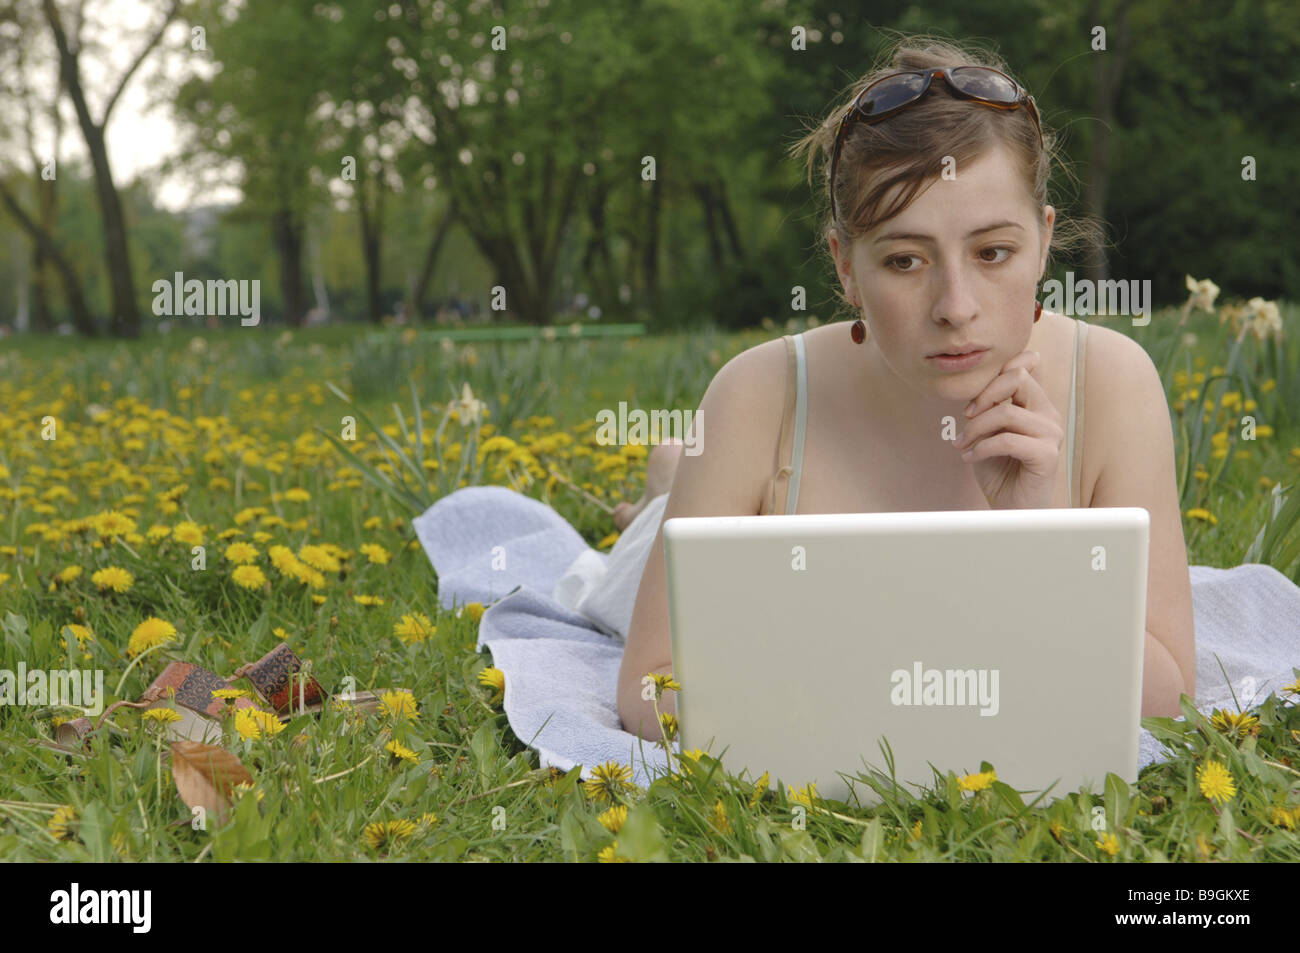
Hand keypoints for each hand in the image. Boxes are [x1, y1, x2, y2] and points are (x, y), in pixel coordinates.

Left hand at [952, 349, 1063, 509]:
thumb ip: (987, 406)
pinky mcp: (1047, 455)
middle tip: (965, 418)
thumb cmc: (999, 469)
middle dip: (983, 396)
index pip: (1020, 368)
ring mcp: (1051, 434)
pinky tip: (970, 458)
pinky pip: (1008, 440)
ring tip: (963, 445)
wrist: (1012, 508)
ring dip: (975, 428)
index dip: (991, 378)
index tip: (970, 407)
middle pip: (1017, 379)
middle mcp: (1048, 415)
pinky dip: (982, 448)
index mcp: (1037, 405)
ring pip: (1007, 412)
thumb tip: (975, 381)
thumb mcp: (986, 431)